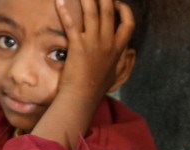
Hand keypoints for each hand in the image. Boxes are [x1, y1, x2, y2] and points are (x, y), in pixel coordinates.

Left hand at [30, 0, 134, 149]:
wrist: (81, 99)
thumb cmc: (96, 88)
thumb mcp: (115, 74)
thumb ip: (122, 61)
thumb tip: (130, 53)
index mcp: (118, 49)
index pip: (128, 24)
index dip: (124, 10)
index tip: (118, 3)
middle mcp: (107, 43)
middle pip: (109, 11)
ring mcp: (92, 44)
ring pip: (92, 12)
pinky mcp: (77, 47)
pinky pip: (71, 24)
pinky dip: (65, 10)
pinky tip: (60, 0)